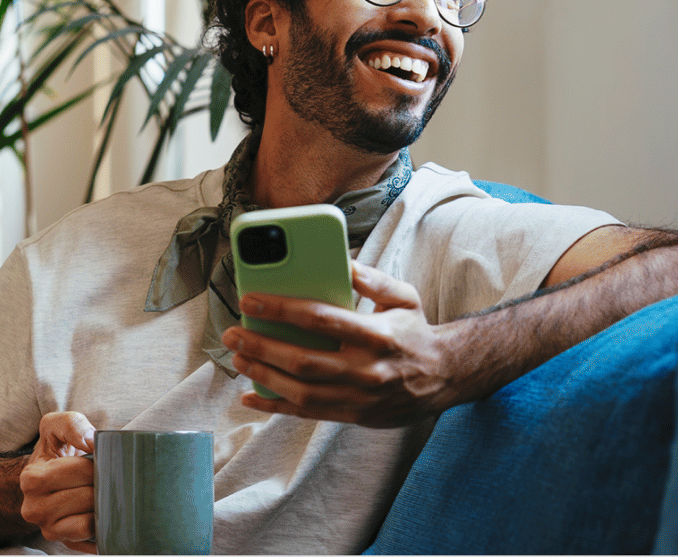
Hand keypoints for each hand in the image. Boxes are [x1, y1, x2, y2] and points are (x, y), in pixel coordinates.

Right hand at [18, 411, 98, 553]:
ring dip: (102, 505)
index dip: (96, 463)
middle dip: (101, 484)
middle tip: (103, 476)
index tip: (96, 459)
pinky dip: (101, 525)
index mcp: (32, 479)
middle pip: (87, 497)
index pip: (80, 471)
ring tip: (100, 492)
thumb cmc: (54, 453)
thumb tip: (91, 441)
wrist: (44, 480)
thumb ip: (71, 424)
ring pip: (89, 521)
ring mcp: (48, 530)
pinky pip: (91, 538)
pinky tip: (100, 512)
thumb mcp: (55, 428)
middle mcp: (34, 509)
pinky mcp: (64, 543)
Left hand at [222, 261, 458, 427]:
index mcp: (377, 335)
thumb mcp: (404, 298)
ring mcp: (359, 398)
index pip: (321, 320)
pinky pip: (307, 415)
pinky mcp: (353, 416)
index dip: (282, 309)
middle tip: (232, 333)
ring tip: (237, 358)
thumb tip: (338, 261)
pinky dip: (274, 407)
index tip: (250, 300)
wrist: (446, 377)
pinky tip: (249, 397)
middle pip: (304, 360)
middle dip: (262, 346)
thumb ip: (371, 279)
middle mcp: (367, 370)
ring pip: (301, 392)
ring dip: (263, 375)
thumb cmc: (415, 332)